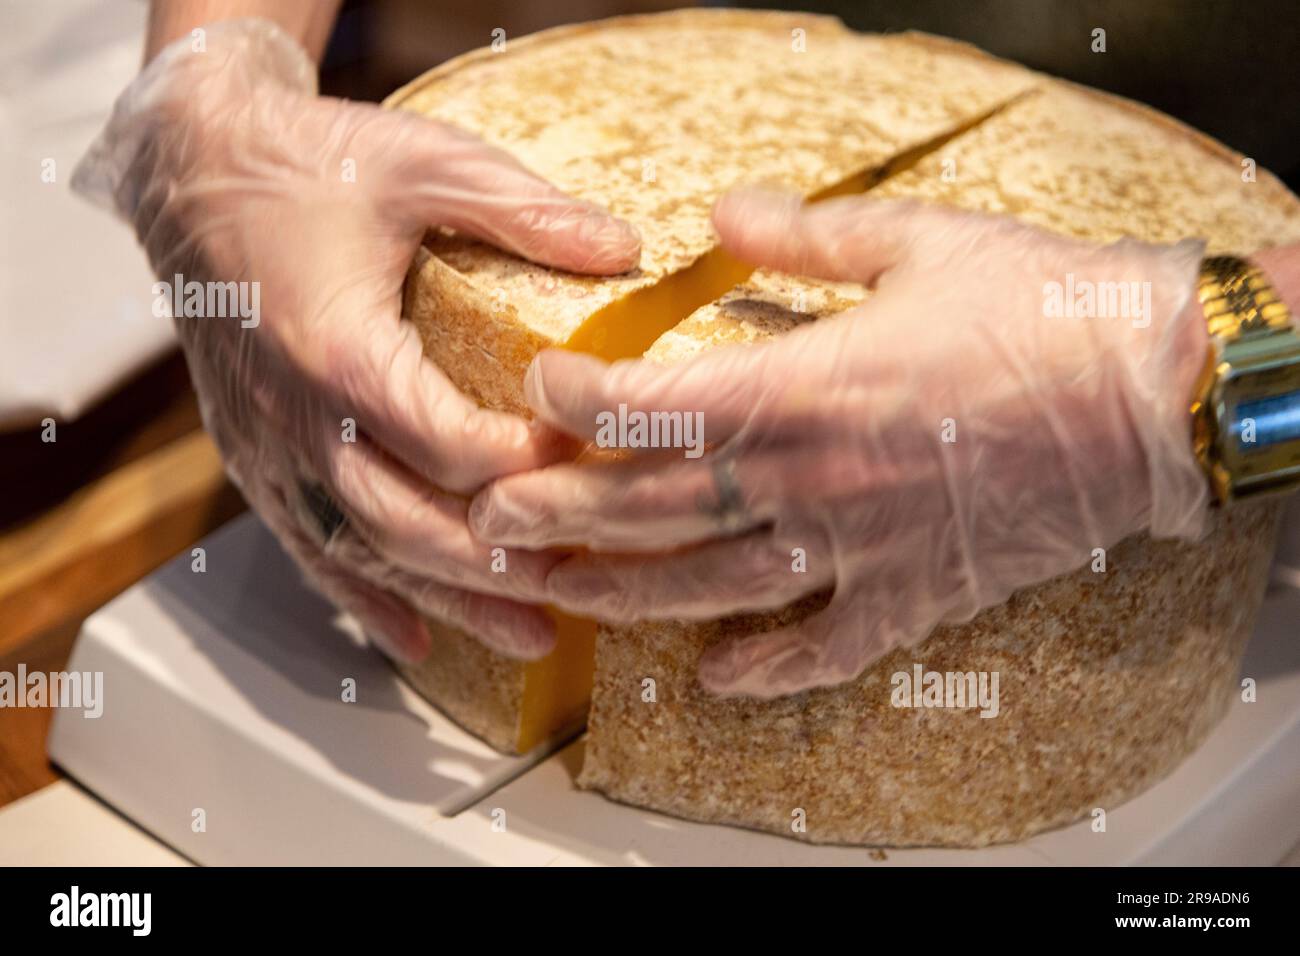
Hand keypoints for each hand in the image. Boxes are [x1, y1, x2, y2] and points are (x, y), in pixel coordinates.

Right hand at [73, 19, 639, 661]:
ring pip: (363, 553)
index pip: (447, 444)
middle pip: (407, 523)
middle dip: (500, 562)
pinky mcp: (255, 458)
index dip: (526, 464)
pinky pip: (310, 549)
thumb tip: (623, 249)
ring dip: (451, 599)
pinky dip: (367, 598)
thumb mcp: (424, 163)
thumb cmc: (305, 164)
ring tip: (531, 637)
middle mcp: (295, 418)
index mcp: (338, 351)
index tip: (590, 456)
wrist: (187, 172)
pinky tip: (419, 638)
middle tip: (583, 584)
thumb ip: (522, 211)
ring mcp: (269, 448)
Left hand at [469, 187, 1209, 696]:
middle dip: (564, 513)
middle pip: (656, 507)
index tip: (536, 392)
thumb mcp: (918, 243)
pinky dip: (769, 670)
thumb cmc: (1045, 309)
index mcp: (808, 386)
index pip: (655, 405)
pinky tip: (717, 680)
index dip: (579, 401)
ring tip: (565, 595)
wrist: (1153, 393)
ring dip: (628, 595)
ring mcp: (860, 547)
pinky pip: (826, 649)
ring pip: (713, 588)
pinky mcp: (913, 593)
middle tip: (494, 520)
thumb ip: (805, 235)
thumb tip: (728, 214)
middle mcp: (815, 479)